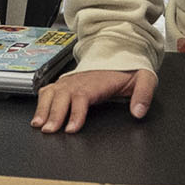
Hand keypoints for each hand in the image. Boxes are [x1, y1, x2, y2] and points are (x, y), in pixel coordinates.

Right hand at [31, 68, 155, 133]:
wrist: (121, 54)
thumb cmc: (131, 70)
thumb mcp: (146, 78)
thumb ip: (144, 95)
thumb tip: (138, 112)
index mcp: (99, 81)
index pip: (83, 96)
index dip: (76, 112)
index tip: (71, 128)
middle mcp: (80, 80)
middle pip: (63, 96)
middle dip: (54, 114)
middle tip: (49, 130)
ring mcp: (71, 81)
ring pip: (52, 92)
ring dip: (43, 108)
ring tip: (38, 124)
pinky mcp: (66, 83)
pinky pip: (49, 90)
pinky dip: (41, 102)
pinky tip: (38, 115)